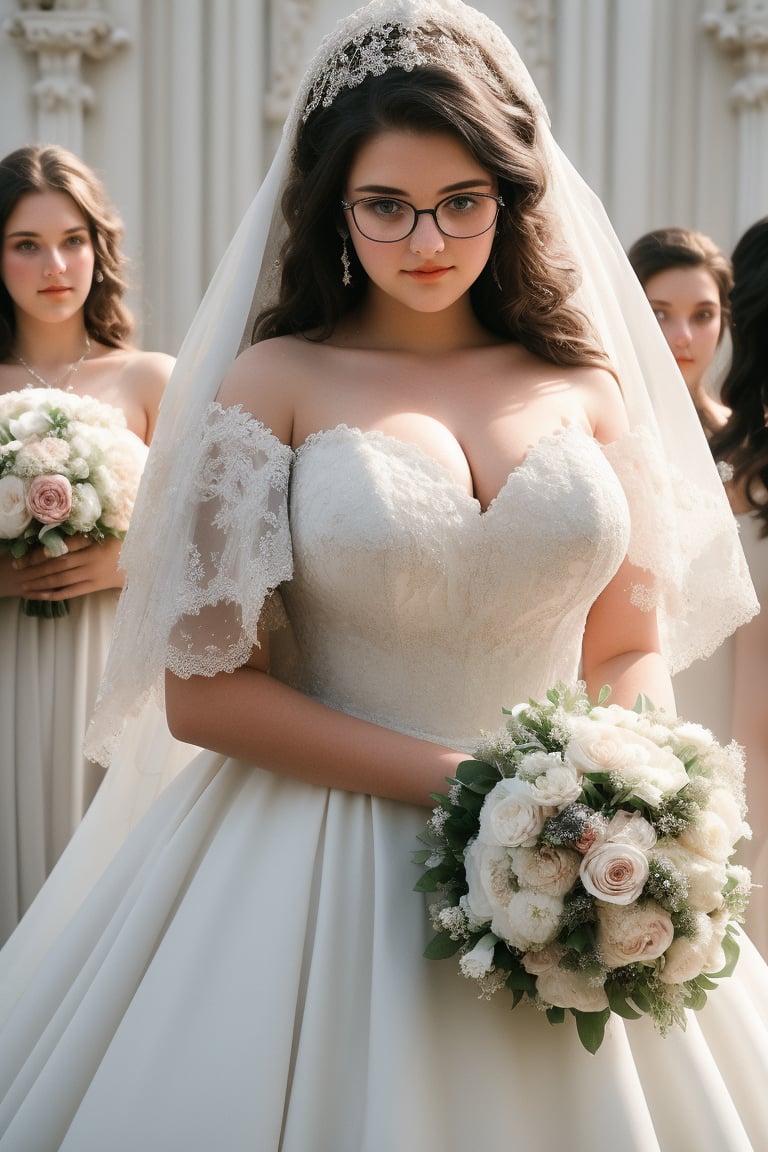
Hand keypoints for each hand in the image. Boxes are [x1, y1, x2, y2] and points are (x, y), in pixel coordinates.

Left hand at [7, 535, 124, 602]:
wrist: (143, 564)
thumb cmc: (124, 544)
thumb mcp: (109, 532)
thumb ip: (89, 531)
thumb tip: (65, 527)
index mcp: (94, 543)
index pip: (65, 546)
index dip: (46, 549)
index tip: (29, 552)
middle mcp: (91, 559)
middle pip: (58, 563)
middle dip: (35, 566)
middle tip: (17, 567)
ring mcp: (93, 574)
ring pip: (62, 578)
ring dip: (41, 581)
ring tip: (24, 583)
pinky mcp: (95, 586)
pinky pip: (72, 591)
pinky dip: (56, 594)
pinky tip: (42, 595)